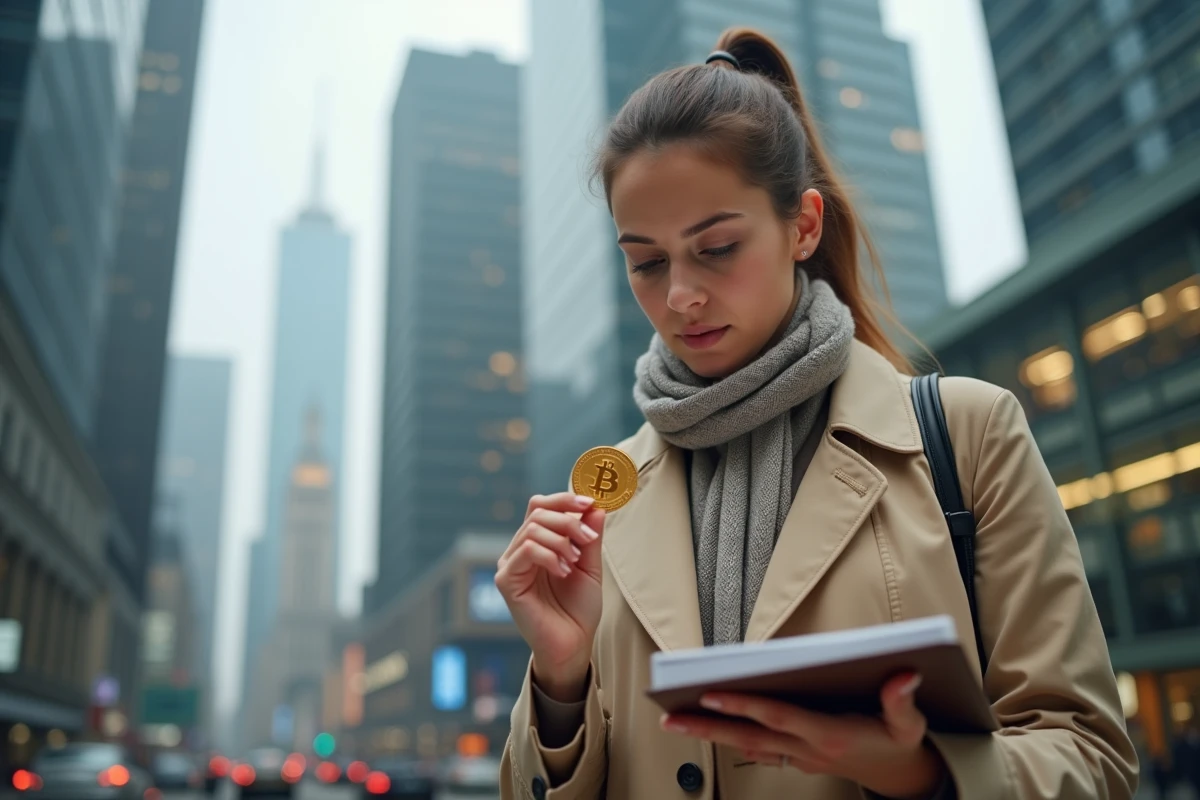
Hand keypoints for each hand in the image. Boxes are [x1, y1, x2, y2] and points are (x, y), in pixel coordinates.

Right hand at [495, 493, 605, 701]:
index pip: (541, 506)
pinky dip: (549, 555)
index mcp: (537, 543)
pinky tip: (563, 571)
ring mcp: (510, 565)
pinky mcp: (507, 581)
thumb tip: (595, 506)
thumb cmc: (578, 609)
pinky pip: (526, 551)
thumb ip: (589, 537)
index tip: (590, 503)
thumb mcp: (589, 566)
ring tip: (575, 561)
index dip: (564, 499)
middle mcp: (520, 550)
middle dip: (568, 520)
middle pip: (537, 513)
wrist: (573, 644)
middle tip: (588, 539)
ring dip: (561, 539)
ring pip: (532, 529)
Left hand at [660, 673, 947, 798]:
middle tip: (669, 716)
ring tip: (673, 719)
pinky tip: (707, 726)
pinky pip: (755, 749)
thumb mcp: (909, 724)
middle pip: (750, 737)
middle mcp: (808, 750)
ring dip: (710, 733)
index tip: (711, 693)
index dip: (745, 706)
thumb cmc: (900, 744)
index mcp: (831, 736)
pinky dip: (730, 737)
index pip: (779, 717)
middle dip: (708, 726)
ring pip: (746, 745)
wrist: (899, 777)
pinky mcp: (795, 759)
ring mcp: (799, 758)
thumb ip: (902, 700)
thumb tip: (904, 674)